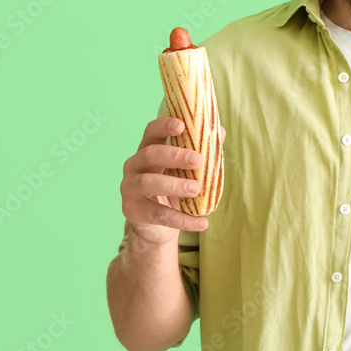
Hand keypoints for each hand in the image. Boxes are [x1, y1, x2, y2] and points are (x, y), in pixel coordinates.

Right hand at [120, 116, 226, 246]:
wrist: (156, 225)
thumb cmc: (172, 187)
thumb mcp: (186, 169)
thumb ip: (201, 151)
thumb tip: (220, 131)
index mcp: (148, 150)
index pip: (151, 132)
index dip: (164, 126)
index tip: (181, 125)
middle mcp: (134, 166)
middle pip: (150, 154)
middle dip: (174, 155)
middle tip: (198, 160)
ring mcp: (130, 188)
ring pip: (149, 183)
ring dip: (175, 185)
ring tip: (197, 189)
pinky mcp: (133, 211)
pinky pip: (158, 214)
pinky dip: (182, 219)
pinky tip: (202, 222)